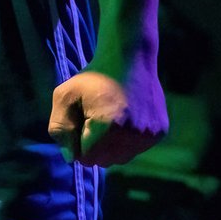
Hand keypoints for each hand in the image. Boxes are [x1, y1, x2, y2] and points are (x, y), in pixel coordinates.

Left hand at [48, 67, 166, 166]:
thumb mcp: (64, 96)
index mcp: (107, 127)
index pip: (86, 158)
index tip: (79, 122)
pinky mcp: (159, 132)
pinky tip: (124, 117)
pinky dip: (127, 140)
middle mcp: (132, 135)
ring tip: (108, 118)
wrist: (129, 59)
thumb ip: (60, 128)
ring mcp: (149, 135)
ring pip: (121, 157)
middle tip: (92, 119)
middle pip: (104, 161)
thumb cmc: (93, 78)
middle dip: (93, 146)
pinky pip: (136, 148)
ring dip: (111, 145)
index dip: (77, 143)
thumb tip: (70, 158)